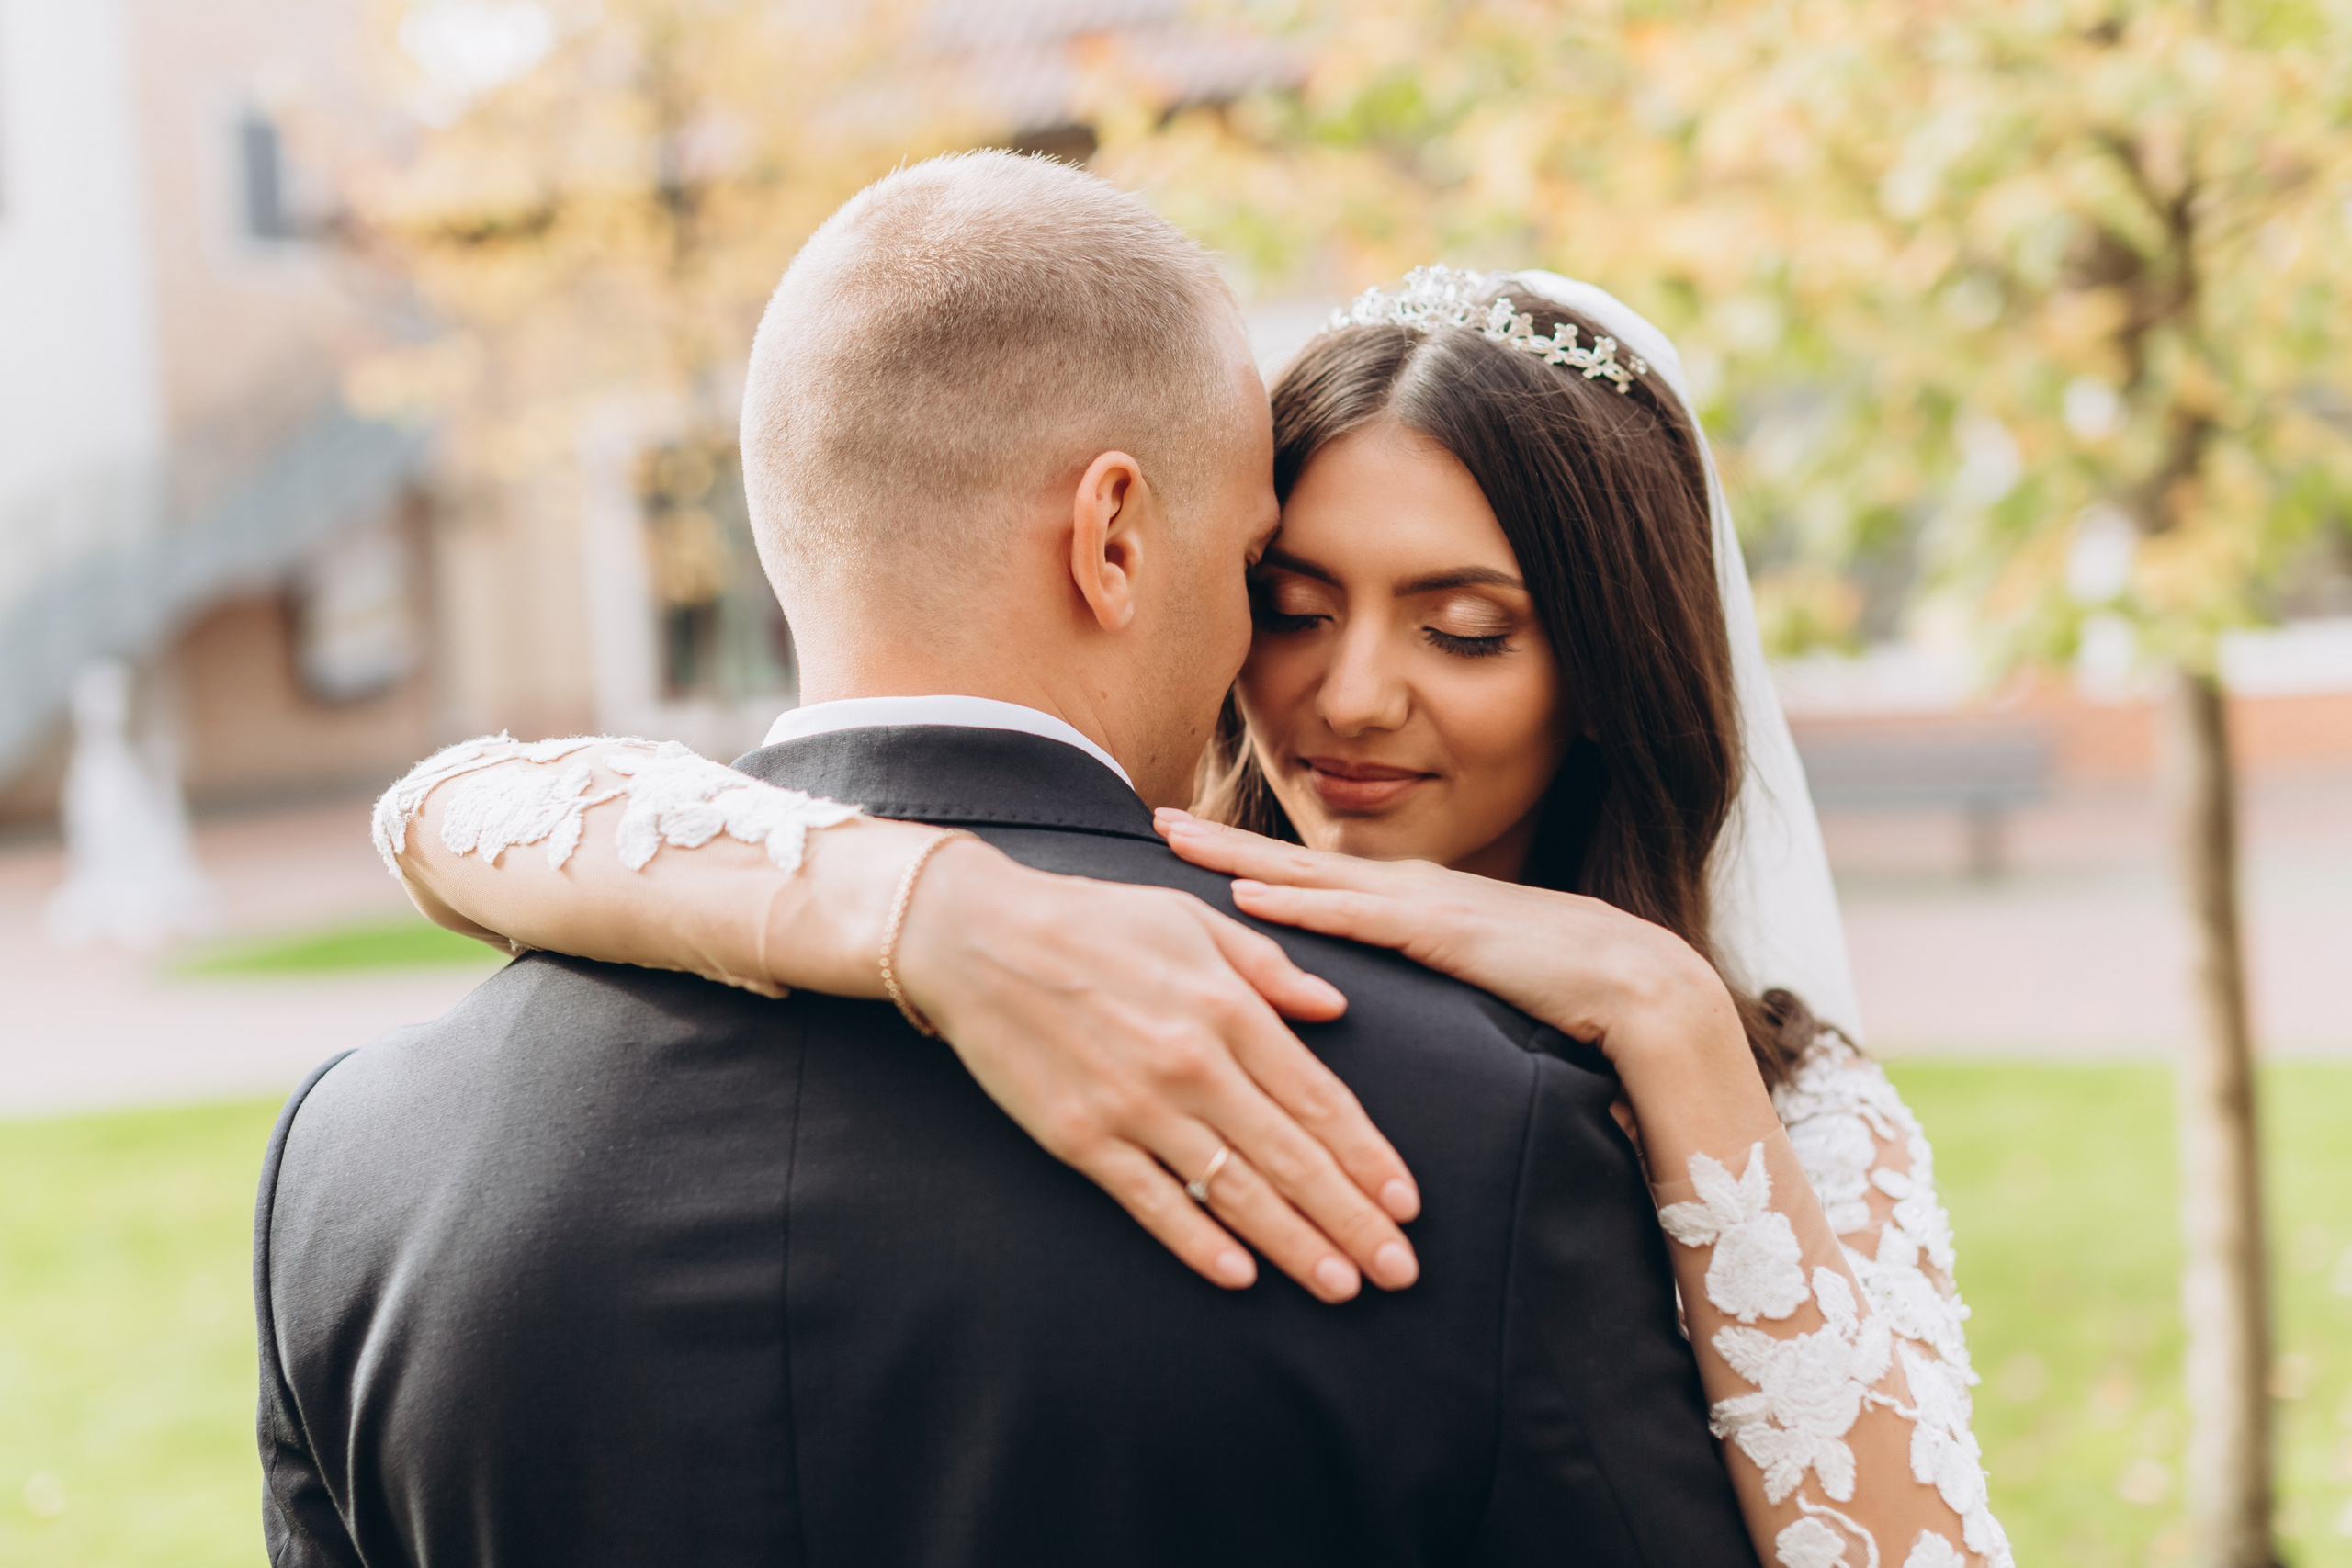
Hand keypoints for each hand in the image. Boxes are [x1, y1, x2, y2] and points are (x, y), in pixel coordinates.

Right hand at [891, 838, 1422, 1303]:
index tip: (1407, 1203)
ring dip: (1295, 1245)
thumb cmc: (1092, 921)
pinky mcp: (1080, 1138)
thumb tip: (1335, 1006)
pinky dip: (1199, 1243)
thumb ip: (1269, 966)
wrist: (976, 938)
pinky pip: (1152, 1203)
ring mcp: (1136, 1107)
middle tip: (1398, 1270)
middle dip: (1353, 1220)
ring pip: (1234, 1192)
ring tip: (1342, 1285)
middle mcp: (1193, 1064)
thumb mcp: (1192, 920)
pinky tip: (1240, 1276)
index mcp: (1228, 1008)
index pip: (1320, 1100)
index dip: (1369, 1158)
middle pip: (1292, 1158)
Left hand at [1151, 810, 1747, 1086]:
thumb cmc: (1555, 988)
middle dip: (1220, 840)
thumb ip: (1419, 978)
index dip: (1246, 856)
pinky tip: (1243, 899)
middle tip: (1152, 820)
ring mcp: (1423, 905)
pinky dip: (1295, 905)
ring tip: (1173, 841)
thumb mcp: (1466, 978)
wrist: (1635, 983)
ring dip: (1236, 858)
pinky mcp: (1442, 932)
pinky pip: (1353, 917)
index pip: (1311, 875)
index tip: (1186, 841)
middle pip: (1293, 860)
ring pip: (1308, 875)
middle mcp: (1407, 889)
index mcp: (1410, 902)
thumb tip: (1371, 1004)